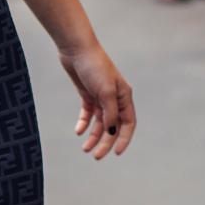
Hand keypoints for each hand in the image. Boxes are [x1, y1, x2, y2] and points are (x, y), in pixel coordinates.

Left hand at [59, 41, 134, 159]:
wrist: (76, 48)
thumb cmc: (94, 66)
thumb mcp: (105, 91)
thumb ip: (110, 113)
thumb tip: (111, 131)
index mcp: (124, 96)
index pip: (128, 123)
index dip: (123, 139)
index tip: (116, 153)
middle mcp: (114, 98)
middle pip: (112, 126)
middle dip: (105, 142)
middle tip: (95, 156)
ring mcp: (100, 96)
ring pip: (100, 122)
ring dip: (93, 136)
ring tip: (84, 148)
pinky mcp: (87, 94)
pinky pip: (88, 114)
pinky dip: (84, 123)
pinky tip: (78, 131)